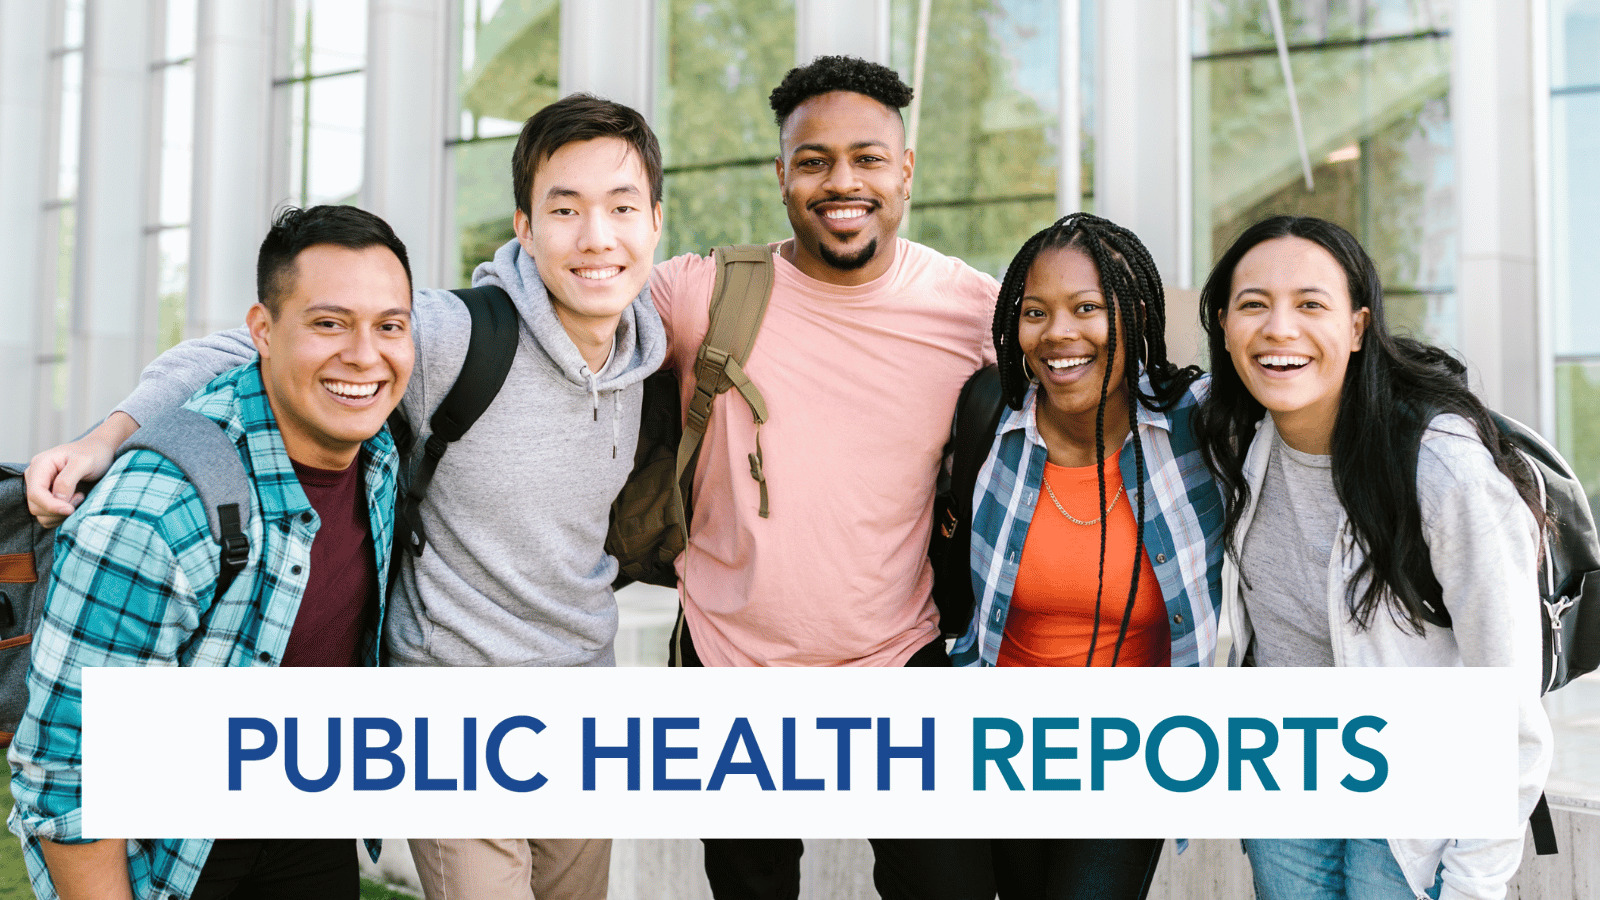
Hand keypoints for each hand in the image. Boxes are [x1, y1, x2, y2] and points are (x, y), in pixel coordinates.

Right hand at [26, 412, 137, 527]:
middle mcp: (35, 477)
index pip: (36, 494)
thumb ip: (67, 481)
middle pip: (36, 506)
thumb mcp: (84, 462)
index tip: (71, 510)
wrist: (101, 450)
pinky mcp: (47, 496)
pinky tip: (75, 502)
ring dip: (61, 514)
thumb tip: (58, 499)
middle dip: (58, 509)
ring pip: (41, 514)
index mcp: (40, 465)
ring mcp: (40, 487)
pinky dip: (61, 515)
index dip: (51, 506)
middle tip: (80, 497)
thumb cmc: (94, 453)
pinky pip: (47, 515)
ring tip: (79, 497)